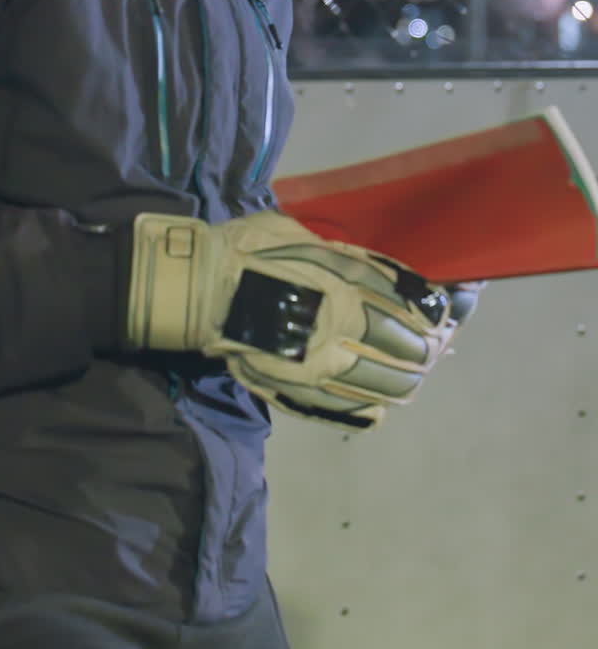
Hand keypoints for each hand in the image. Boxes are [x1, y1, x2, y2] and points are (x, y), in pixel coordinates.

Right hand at [127, 210, 459, 429]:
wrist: (202, 288)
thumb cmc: (255, 250)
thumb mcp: (311, 238)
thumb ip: (356, 262)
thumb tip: (400, 282)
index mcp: (349, 286)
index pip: (415, 311)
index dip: (438, 317)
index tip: (446, 318)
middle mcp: (344, 331)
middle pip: (409, 353)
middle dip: (427, 351)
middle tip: (433, 348)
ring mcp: (322, 368)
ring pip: (387, 387)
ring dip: (406, 382)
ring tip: (409, 377)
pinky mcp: (300, 392)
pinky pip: (351, 410)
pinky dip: (372, 409)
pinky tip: (379, 405)